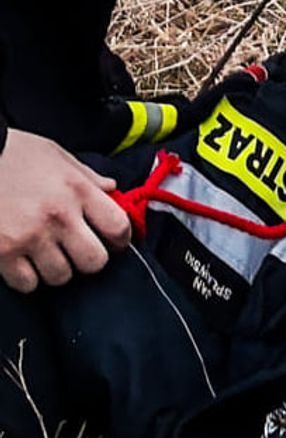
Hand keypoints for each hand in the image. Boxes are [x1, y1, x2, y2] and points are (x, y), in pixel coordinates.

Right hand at [0, 130, 131, 292]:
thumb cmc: (14, 153)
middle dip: (88, 259)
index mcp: (78, 190)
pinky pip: (28, 283)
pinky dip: (26, 277)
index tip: (111, 241)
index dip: (120, 240)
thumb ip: (88, 178)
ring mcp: (30, 236)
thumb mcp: (57, 156)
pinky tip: (21, 260)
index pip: (119, 228)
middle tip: (75, 250)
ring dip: (56, 269)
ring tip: (44, 252)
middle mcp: (58, 216)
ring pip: (61, 276)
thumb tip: (112, 190)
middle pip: (95, 262)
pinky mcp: (2, 251)